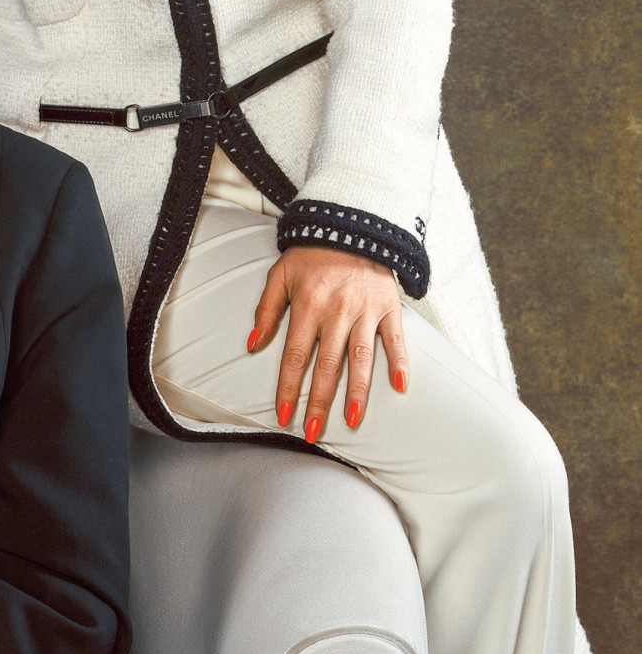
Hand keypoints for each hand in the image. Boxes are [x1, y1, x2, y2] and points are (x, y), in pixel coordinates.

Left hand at [249, 246, 408, 440]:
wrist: (349, 223)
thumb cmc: (309, 255)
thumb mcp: (279, 276)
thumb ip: (266, 311)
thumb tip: (253, 345)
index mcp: (308, 306)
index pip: (296, 356)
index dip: (289, 388)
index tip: (284, 415)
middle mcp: (337, 312)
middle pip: (327, 365)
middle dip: (319, 400)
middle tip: (313, 430)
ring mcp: (365, 310)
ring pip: (361, 358)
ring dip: (357, 392)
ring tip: (352, 421)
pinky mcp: (389, 306)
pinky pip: (395, 338)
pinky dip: (399, 361)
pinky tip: (400, 386)